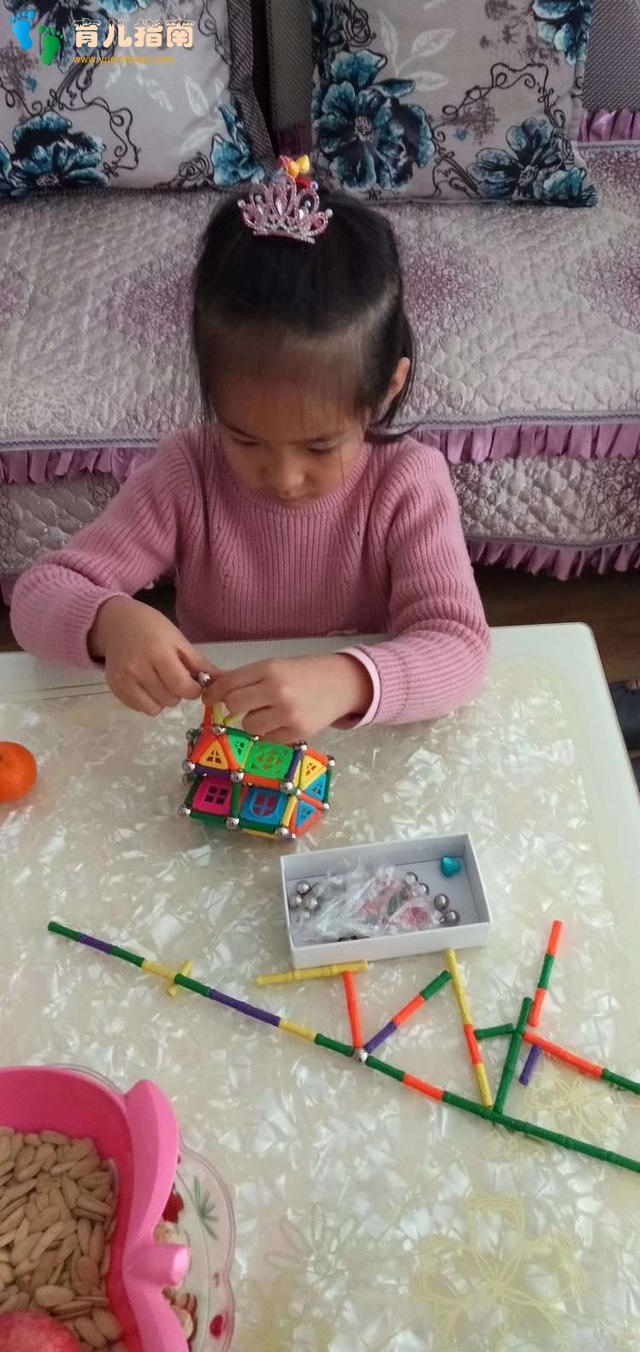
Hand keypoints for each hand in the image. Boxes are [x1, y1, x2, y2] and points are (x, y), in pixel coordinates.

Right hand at [89, 597, 216, 714]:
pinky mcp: (114, 687)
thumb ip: (200, 664)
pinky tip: (146, 684)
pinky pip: (139, 708)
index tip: (193, 683)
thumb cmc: (153, 628)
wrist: (117, 623)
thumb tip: (224, 682)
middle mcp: (137, 668)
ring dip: (163, 700)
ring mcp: (123, 679)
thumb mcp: (179, 641)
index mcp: (158, 652)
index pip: (181, 686)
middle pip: (170, 700)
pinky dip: (147, 701)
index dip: (193, 690)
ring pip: (154, 709)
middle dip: (178, 693)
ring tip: (159, 681)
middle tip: (173, 677)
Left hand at [203, 654, 372, 740]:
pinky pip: (267, 738)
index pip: (229, 683)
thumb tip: (212, 688)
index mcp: (269, 668)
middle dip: (234, 706)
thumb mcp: (276, 666)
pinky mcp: (297, 733)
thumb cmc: (305, 673)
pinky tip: (283, 721)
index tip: (208, 698)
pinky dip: (270, 732)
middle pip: (234, 705)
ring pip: (248, 725)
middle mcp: (277, 690)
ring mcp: (287, 713)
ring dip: (253, 721)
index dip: (214, 692)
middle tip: (244, 704)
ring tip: (269, 712)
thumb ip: (247, 677)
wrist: (341, 684)